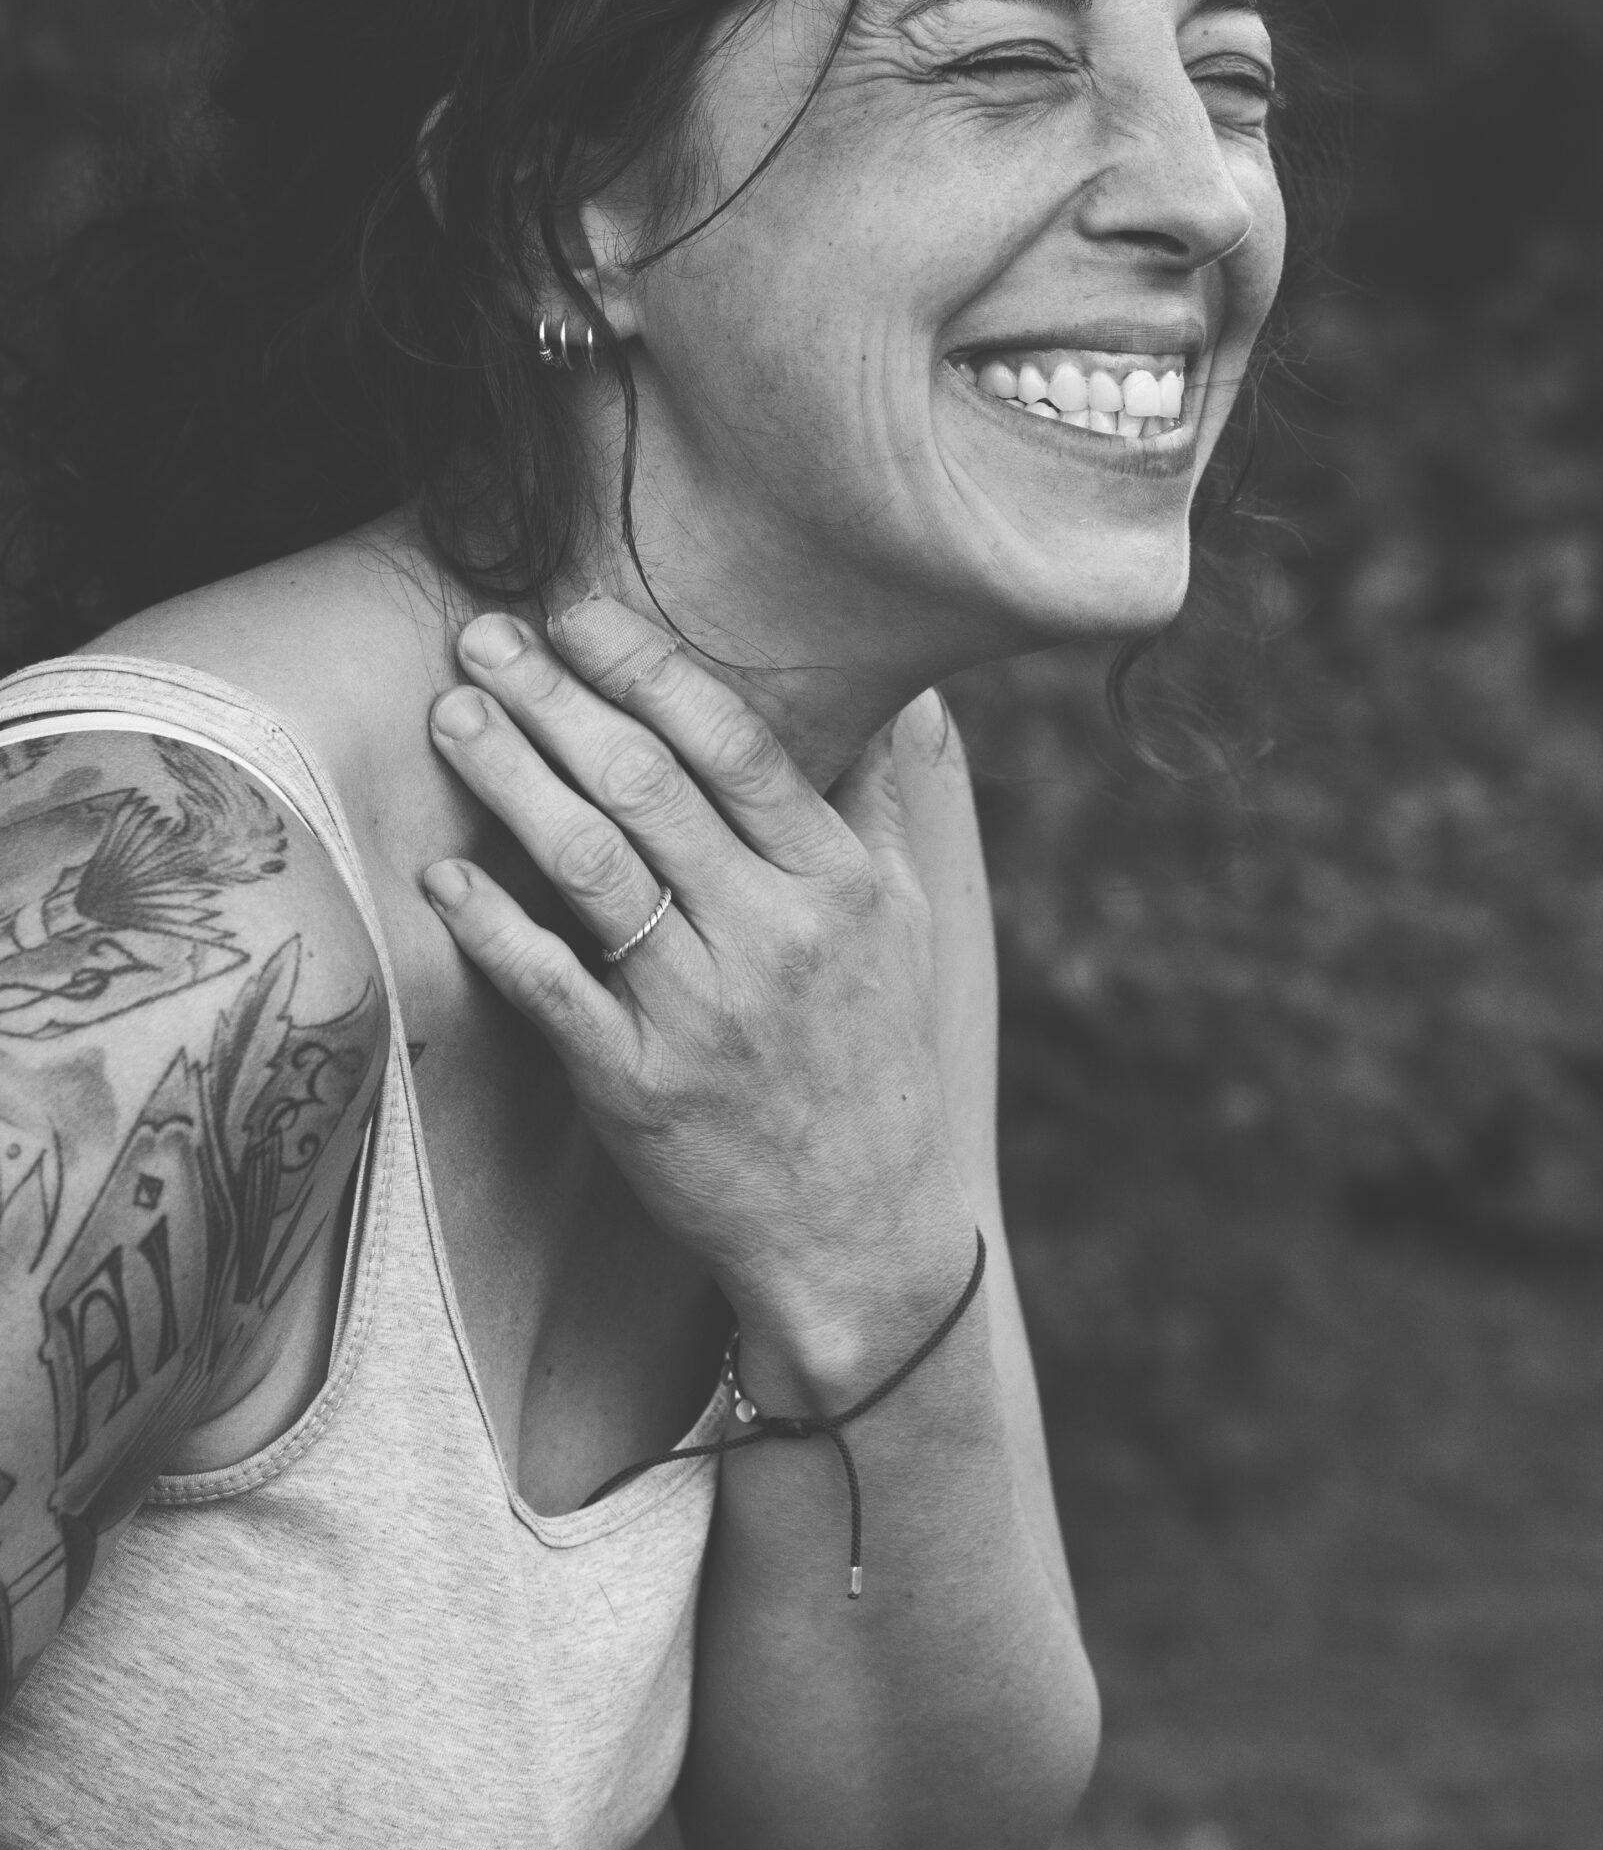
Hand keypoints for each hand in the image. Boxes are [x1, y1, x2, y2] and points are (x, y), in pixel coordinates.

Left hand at [421, 597, 972, 1374]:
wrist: (858, 1233)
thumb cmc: (877, 1062)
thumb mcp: (910, 925)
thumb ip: (881, 802)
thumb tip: (896, 691)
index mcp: (837, 885)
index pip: (734, 746)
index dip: (648, 668)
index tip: (580, 616)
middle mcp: (772, 937)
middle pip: (646, 788)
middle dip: (554, 699)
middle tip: (483, 638)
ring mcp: (701, 1014)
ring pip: (590, 867)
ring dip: (511, 779)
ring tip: (452, 715)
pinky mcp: (636, 1088)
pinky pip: (550, 986)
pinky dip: (492, 924)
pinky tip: (445, 873)